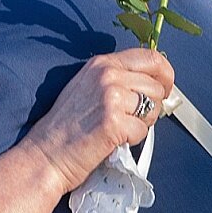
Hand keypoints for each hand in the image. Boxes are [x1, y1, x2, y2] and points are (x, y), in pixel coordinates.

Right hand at [24, 49, 175, 192]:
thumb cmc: (65, 127)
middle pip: (156, 86)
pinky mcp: (114, 122)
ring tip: (120, 130)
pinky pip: (143, 130)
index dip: (165, 75)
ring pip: (154, 108)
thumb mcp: (88, 87)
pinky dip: (132, 140)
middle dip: (153, 106)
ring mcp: (111, 97)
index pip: (150, 57)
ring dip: (143, 123)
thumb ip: (118, 80)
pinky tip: (113, 140)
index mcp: (102, 64)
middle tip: (133, 119)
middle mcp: (107, 75)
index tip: (164, 88)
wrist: (46, 155)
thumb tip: (152, 84)